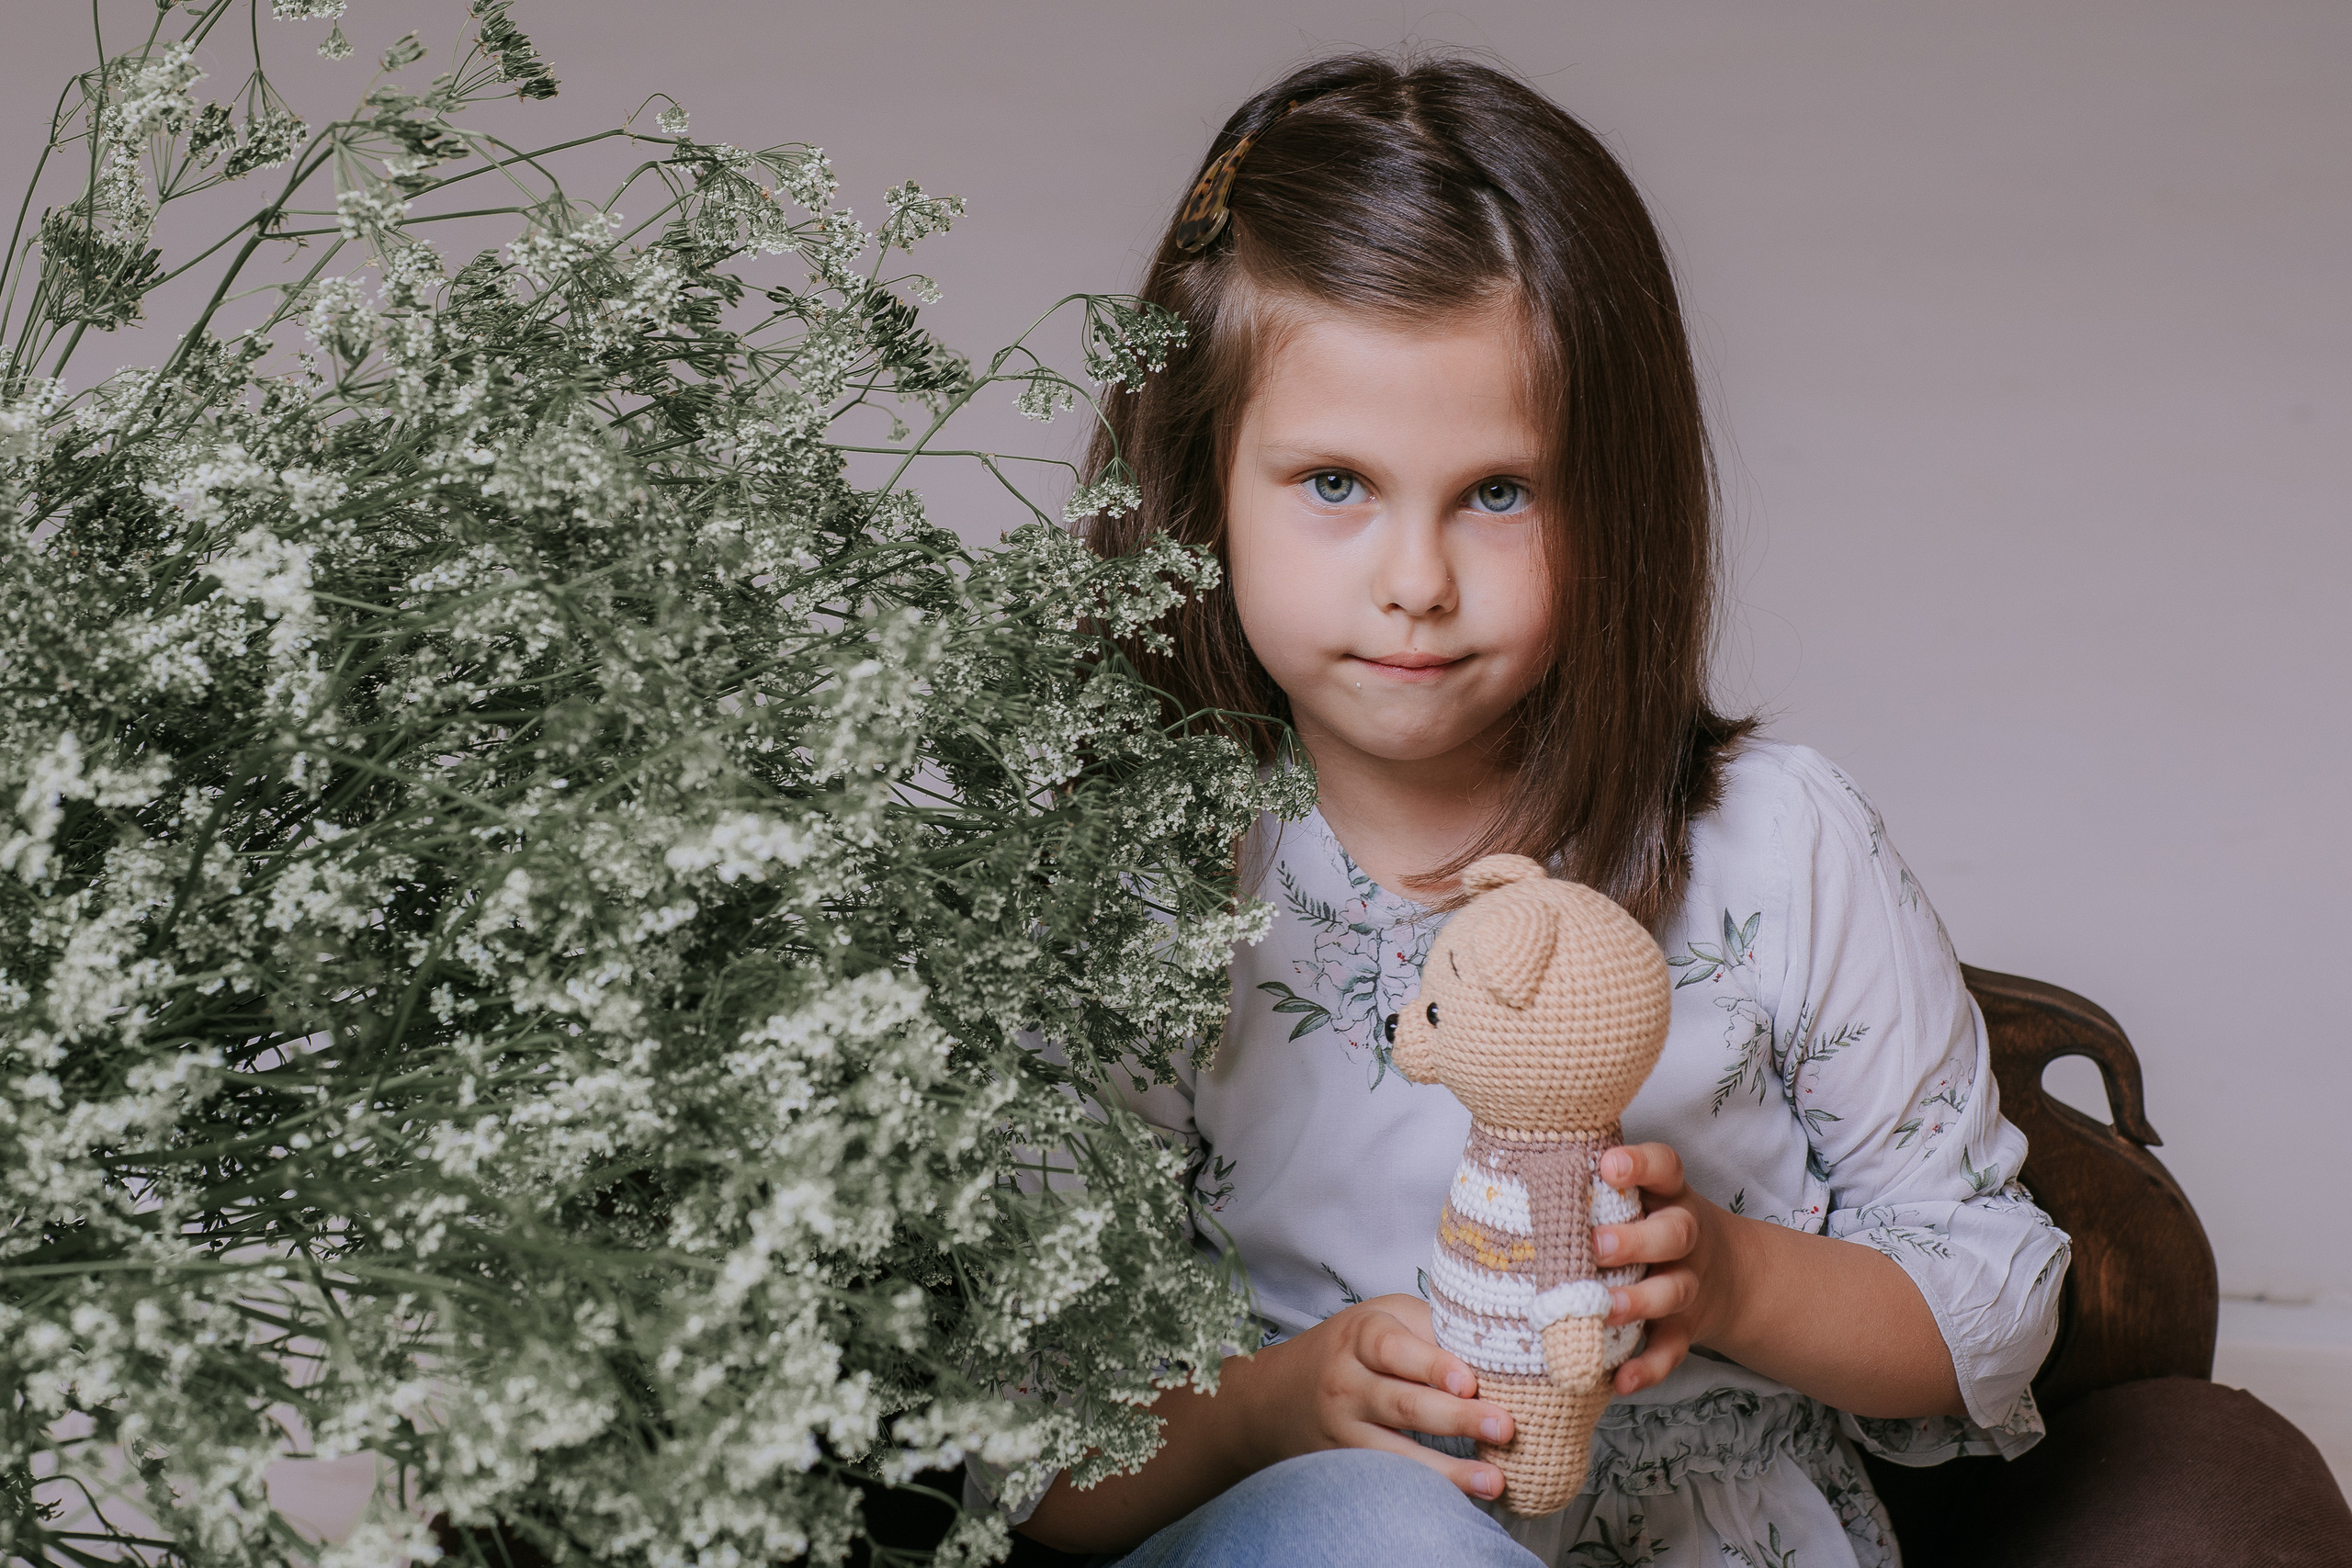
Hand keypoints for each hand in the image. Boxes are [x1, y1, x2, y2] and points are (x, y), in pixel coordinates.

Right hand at [1244, 1293, 1516, 1500]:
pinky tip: (1465, 1496)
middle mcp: (1347, 1383)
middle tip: (1504, 1427)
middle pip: (1403, 1404)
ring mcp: (1343, 1430)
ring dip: (1449, 1470)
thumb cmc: (1354, 1347)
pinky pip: (1390, 1479)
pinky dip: (1429, 1490)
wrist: (1279, 1392)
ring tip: (1495, 1481)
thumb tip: (1500, 1346)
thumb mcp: (1383, 1317)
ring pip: (1397, 1453)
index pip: (1395, 1349)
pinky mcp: (1346, 1465)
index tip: (1469, 1381)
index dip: (1432, 1365)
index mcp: (1361, 1336)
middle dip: (1456, 1418)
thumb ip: (1431, 1328)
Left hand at [1593, 1142, 1740, 1395]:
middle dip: (1635, 1240)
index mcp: (1669, 1195)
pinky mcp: (1686, 1328)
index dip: (1640, 1164)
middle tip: (1595, 1246)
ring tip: (1604, 1310)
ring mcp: (1688, 1284)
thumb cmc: (1654, 1223)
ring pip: (1673, 1291)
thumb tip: (1516, 1167)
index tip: (1607, 1165)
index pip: (1666, 1167)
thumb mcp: (1643, 1194)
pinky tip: (1619, 1380)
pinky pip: (1671, 1350)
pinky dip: (1648, 1368)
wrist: (1731, 1275)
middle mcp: (1685, 1237)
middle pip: (1675, 1233)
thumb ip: (1596, 1186)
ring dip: (1638, 1302)